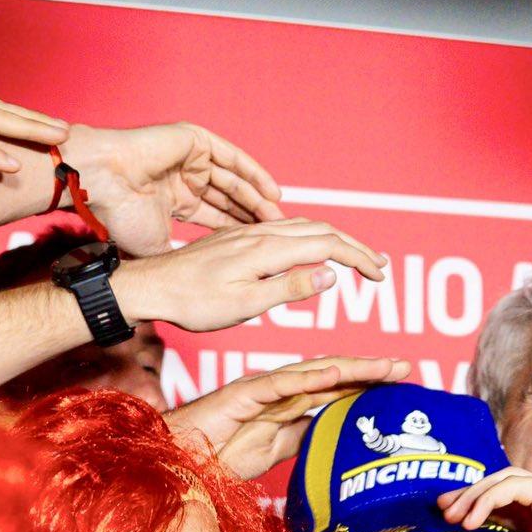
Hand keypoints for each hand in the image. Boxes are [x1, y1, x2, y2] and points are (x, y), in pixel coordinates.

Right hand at [60, 119, 281, 252]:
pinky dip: (253, 175)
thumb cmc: (120, 217)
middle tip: (283, 237)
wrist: (101, 184)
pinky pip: (231, 158)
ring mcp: (191, 158)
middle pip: (233, 199)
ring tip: (284, 218)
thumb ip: (180, 260)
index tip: (267, 253)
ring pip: (235, 179)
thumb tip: (194, 286)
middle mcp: (187, 178)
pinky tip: (272, 194)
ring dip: (259, 199)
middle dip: (258, 218)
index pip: (220, 218)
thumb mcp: (157, 247)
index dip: (243, 234)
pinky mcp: (194, 141)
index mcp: (178, 201)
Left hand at [118, 220, 386, 333]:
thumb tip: (330, 274)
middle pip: (320, 230)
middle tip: (379, 266)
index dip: (358, 258)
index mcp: (266, 249)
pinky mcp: (237, 240)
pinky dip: (309, 240)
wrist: (151, 288)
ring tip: (354, 257)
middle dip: (354, 247)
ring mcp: (247, 235)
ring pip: (302, 227)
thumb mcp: (244, 304)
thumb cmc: (193, 304)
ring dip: (334, 241)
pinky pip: (282, 231)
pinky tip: (309, 252)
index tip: (380, 276)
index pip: (326, 245)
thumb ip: (288, 287)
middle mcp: (259, 234)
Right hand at [171, 356, 411, 479]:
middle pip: (333, 376)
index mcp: (288, 402)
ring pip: (313, 374)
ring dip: (351, 369)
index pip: (336, 390)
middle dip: (371, 371)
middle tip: (408, 368)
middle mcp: (279, 389)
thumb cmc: (218, 454)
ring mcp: (261, 390)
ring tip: (384, 367)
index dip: (368, 385)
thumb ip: (302, 438)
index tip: (401, 386)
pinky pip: (279, 385)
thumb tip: (332, 436)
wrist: (178, 461)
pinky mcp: (241, 395)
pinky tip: (334, 375)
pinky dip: (308, 378)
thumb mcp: (275, 450)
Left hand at [437, 467, 531, 531]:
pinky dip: (487, 499)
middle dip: (471, 493)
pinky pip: (514, 486)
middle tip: (443, 507)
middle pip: (507, 483)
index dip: (478, 503)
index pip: (510, 500)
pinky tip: (471, 520)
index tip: (451, 516)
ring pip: (508, 479)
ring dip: (475, 495)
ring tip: (453, 516)